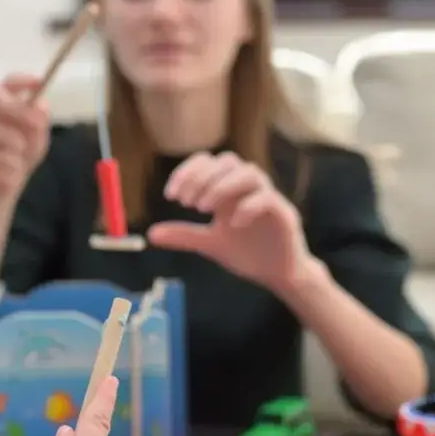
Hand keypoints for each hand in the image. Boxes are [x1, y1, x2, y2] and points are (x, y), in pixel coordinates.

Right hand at [0, 74, 50, 198]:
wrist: (6, 182)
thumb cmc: (21, 153)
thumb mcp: (38, 138)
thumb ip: (40, 121)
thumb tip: (41, 104)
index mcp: (4, 102)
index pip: (8, 83)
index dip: (22, 81)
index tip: (39, 84)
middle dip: (16, 109)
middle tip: (35, 124)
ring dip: (12, 141)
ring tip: (21, 152)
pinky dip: (5, 160)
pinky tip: (12, 165)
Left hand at [147, 151, 313, 292]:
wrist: (277, 274)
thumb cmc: (246, 252)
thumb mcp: (209, 243)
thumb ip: (184, 235)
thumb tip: (151, 234)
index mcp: (228, 189)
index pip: (208, 163)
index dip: (188, 172)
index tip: (171, 195)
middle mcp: (247, 188)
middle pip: (228, 161)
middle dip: (202, 177)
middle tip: (186, 202)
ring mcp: (266, 198)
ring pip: (249, 173)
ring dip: (222, 186)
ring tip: (204, 209)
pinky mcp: (283, 213)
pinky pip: (268, 198)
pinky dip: (248, 206)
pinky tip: (232, 224)